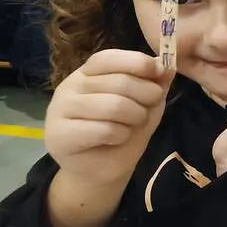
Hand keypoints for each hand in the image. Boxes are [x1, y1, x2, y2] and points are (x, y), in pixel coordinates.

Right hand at [45, 49, 174, 187]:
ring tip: (131, 126)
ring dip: (135, 118)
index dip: (136, 62)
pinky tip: (116, 140)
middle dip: (146, 96)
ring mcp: (60, 110)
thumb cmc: (121, 131)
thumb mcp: (144, 104)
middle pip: (118, 82)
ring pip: (114, 105)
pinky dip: (121, 135)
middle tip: (146, 112)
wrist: (100, 169)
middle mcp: (70, 86)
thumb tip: (167, 65)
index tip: (159, 70)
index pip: (108, 58)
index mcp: (87, 73)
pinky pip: (104, 130)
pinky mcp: (59, 134)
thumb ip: (153, 84)